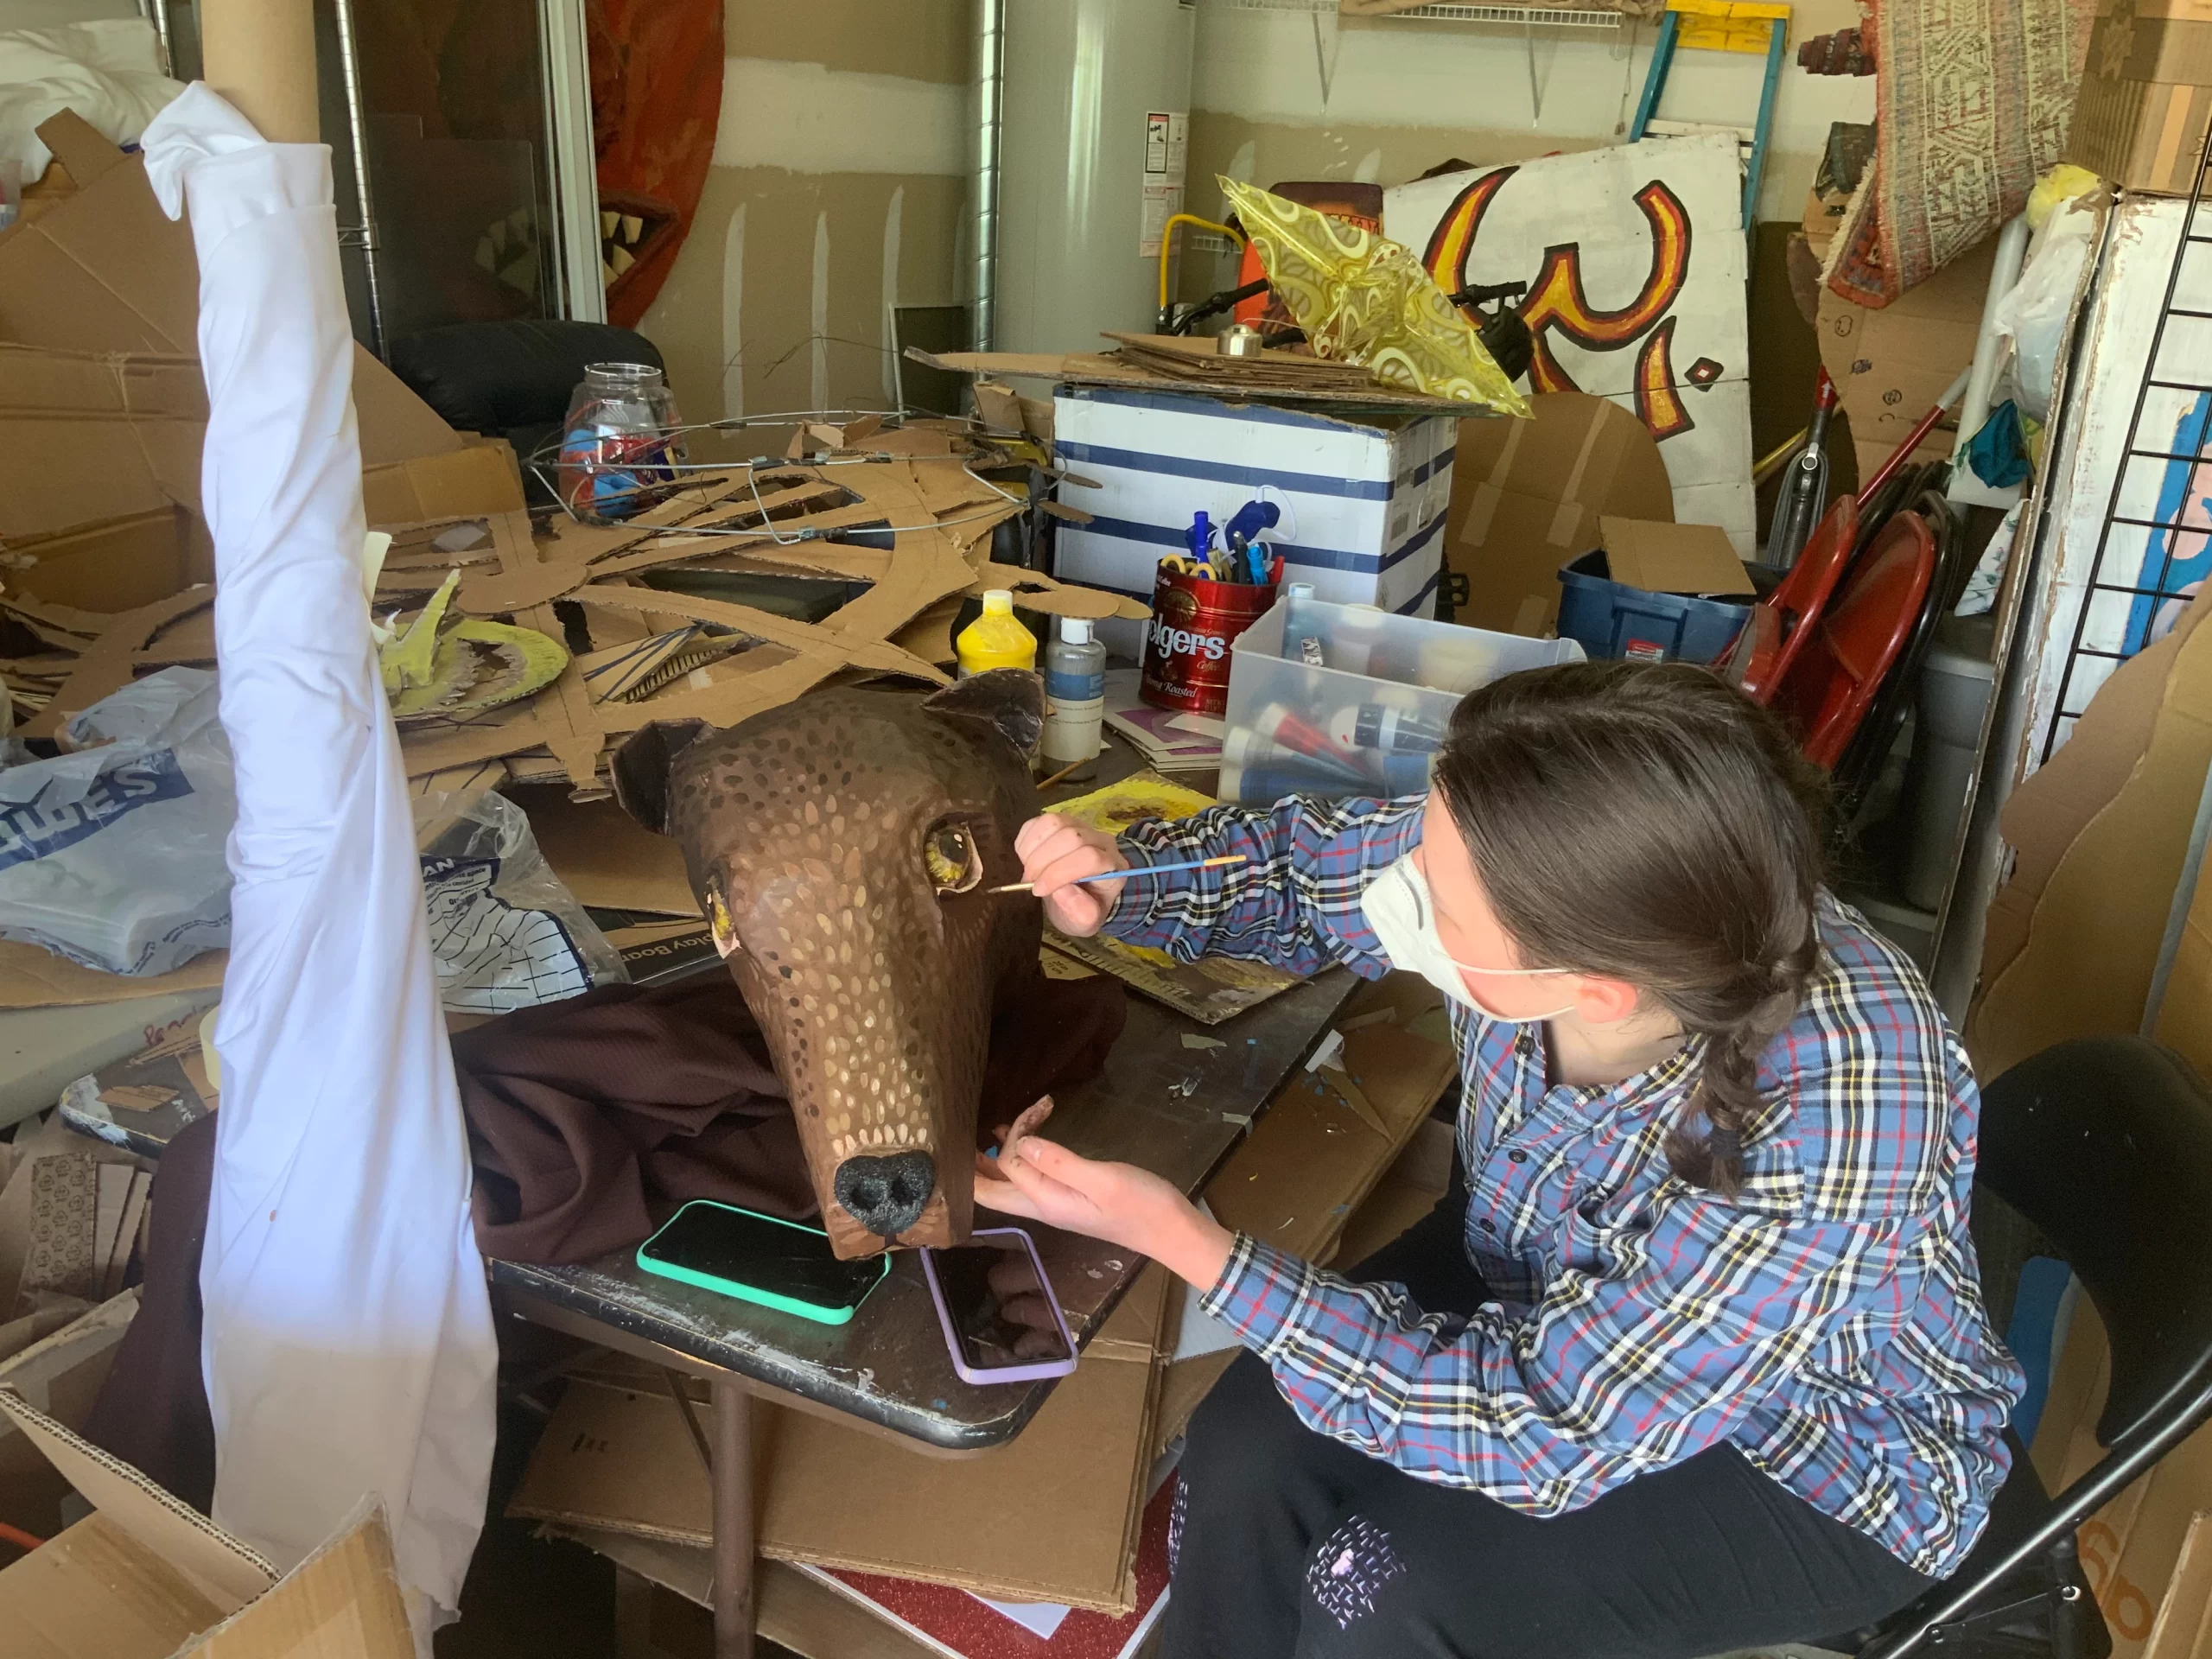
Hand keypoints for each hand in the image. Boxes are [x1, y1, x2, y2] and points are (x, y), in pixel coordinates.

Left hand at [974, 1119, 1232, 1291]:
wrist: (1172, 1231)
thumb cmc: (1142, 1206)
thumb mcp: (1103, 1180)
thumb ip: (1059, 1162)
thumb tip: (1020, 1142)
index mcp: (1045, 1202)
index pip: (1008, 1165)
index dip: (1014, 1135)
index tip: (1041, 1108)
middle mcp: (1042, 1205)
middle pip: (990, 1189)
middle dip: (975, 1159)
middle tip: (968, 1126)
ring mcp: (1054, 1203)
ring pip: (1010, 1183)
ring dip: (1000, 1154)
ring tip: (998, 1124)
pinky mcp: (1068, 1198)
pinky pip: (1032, 1178)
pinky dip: (1024, 1156)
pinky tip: (1030, 1138)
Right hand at [1013, 813, 1127, 936]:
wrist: (1078, 895)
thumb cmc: (1082, 908)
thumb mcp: (1085, 922)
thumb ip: (1081, 913)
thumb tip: (1062, 892)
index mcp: (1114, 866)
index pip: (1091, 857)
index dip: (1059, 872)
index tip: (1039, 890)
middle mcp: (1101, 841)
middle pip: (1072, 836)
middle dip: (1043, 861)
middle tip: (1030, 881)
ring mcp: (1081, 827)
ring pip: (1054, 823)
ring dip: (1033, 849)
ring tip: (1028, 870)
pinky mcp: (1061, 821)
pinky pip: (1040, 821)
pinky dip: (1026, 840)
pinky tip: (1026, 859)